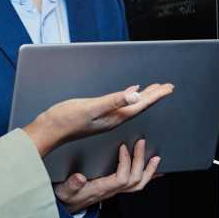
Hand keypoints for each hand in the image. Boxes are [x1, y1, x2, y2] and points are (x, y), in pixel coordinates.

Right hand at [23, 83, 173, 155]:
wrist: (49, 131)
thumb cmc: (66, 120)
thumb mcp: (91, 108)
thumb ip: (113, 101)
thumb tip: (135, 95)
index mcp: (115, 117)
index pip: (140, 105)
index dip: (155, 96)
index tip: (168, 88)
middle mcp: (113, 118)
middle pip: (139, 105)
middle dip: (154, 95)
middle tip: (168, 86)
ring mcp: (106, 117)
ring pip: (131, 104)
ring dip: (144, 96)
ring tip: (155, 88)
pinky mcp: (98, 114)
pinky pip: (120, 104)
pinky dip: (128, 96)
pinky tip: (130, 92)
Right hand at [54, 138, 160, 212]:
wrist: (66, 206)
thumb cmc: (66, 197)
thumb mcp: (64, 191)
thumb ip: (71, 185)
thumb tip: (79, 178)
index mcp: (101, 189)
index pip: (121, 178)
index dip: (125, 162)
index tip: (123, 147)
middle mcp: (111, 191)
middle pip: (134, 180)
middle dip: (140, 161)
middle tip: (141, 143)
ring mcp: (115, 190)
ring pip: (138, 184)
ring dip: (148, 170)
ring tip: (155, 158)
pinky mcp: (115, 188)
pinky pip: (135, 184)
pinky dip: (147, 177)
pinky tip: (154, 171)